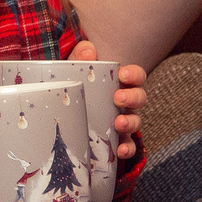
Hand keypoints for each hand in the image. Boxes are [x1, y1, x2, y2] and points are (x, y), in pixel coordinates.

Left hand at [73, 40, 148, 159]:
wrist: (61, 115)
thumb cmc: (74, 87)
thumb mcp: (73, 70)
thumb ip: (79, 57)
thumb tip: (88, 51)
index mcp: (119, 84)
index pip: (136, 76)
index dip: (134, 75)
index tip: (123, 75)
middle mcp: (125, 103)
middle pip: (140, 99)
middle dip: (132, 98)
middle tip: (118, 98)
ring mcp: (123, 122)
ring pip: (136, 122)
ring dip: (130, 123)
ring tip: (118, 124)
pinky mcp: (116, 140)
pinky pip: (128, 146)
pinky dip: (127, 149)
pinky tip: (120, 150)